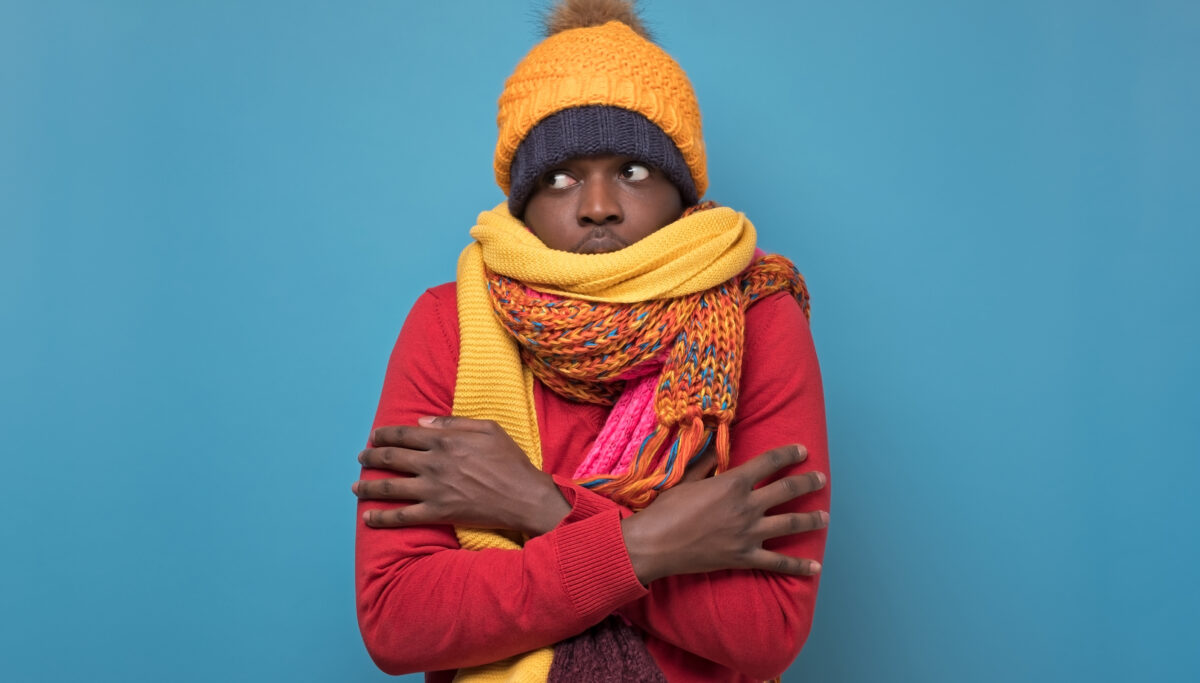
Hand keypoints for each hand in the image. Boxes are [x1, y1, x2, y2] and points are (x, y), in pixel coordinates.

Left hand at [353, 416, 570, 535]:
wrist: (524, 497)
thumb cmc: (511, 461)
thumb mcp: (488, 429)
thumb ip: (454, 422)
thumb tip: (423, 421)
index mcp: (445, 440)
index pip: (404, 434)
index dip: (385, 435)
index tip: (375, 436)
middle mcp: (434, 463)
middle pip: (391, 458)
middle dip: (370, 457)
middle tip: (360, 458)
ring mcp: (433, 489)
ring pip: (390, 487)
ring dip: (368, 487)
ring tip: (355, 487)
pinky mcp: (437, 512)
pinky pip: (402, 516)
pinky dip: (382, 518)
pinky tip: (368, 518)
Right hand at [621, 444, 826, 583]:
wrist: (656, 544)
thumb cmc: (666, 510)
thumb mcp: (685, 480)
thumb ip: (706, 465)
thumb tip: (716, 448)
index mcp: (733, 483)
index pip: (769, 462)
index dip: (788, 454)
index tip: (803, 451)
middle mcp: (747, 506)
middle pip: (787, 490)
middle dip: (808, 482)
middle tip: (821, 479)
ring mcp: (748, 533)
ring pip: (790, 524)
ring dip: (811, 520)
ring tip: (825, 517)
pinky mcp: (744, 556)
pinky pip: (777, 562)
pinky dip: (798, 565)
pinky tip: (815, 567)